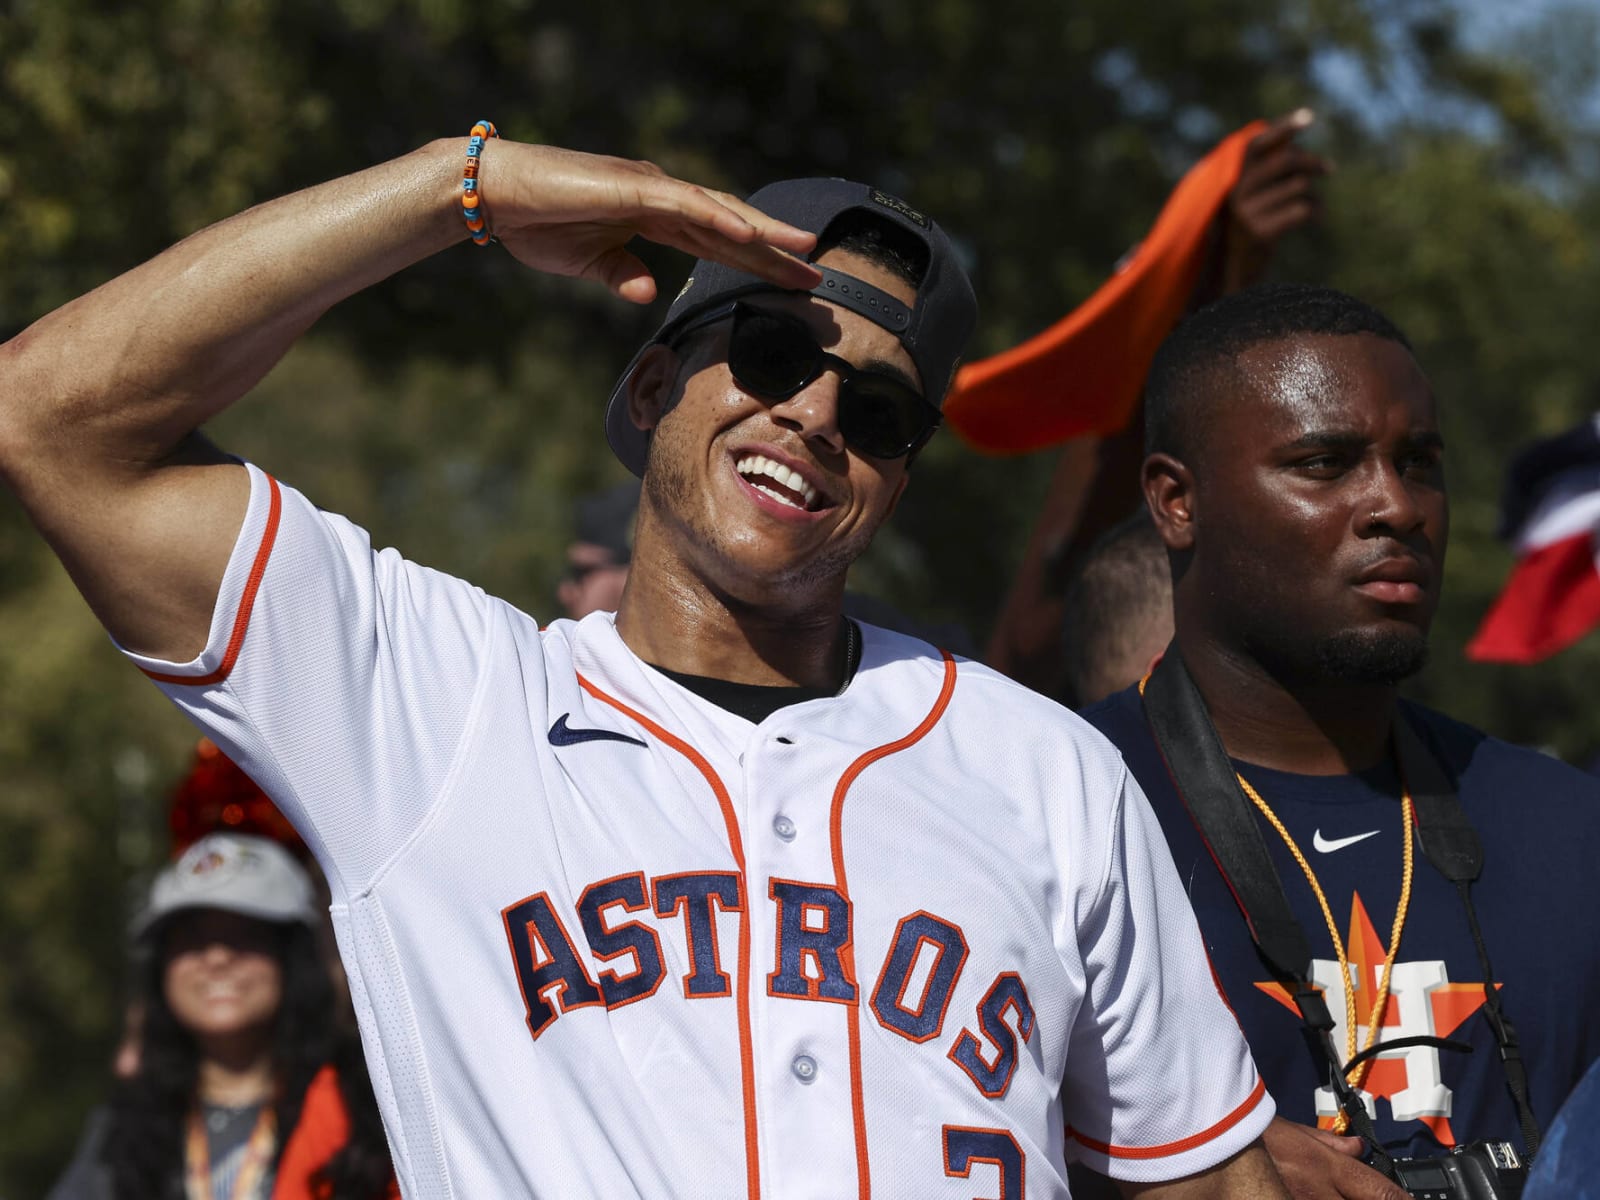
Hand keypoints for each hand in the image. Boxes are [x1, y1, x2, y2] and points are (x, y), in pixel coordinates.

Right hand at [477, 142, 821, 302]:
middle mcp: (660, 197)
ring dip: (764, 231)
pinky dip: (719, 219)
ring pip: (719, 212)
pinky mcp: (631, 187)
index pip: (718, 244)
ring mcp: (649, 188)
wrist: (493, 197)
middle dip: (776, 252)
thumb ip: (624, 275)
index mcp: (654, 217)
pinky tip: (749, 235)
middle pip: (731, 228)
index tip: (794, 283)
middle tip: (818, 275)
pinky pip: (685, 206)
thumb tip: (650, 293)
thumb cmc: (536, 225)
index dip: (758, 263)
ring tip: (803, 249)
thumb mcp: (589, 263)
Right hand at [1220, 108, 1329, 291]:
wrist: (1235, 272)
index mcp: (1233, 179)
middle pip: (1286, 161)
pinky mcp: (1259, 233)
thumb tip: (1293, 143)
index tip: (1309, 117)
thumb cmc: (1252, 226)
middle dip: (1313, 163)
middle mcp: (1236, 192)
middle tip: (1330, 169)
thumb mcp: (1252, 196)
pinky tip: (1317, 219)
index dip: (1282, 129)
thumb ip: (1266, 171)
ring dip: (1315, 195)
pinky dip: (1316, 212)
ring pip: (1299, 186)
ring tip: (1316, 207)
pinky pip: (1301, 209)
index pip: (1257, 145)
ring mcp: (1246, 213)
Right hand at [1261, 1117, 1408, 1199]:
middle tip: (1380, 1197)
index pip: (1379, 1191)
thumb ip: (1331, 1142)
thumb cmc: (1252, 1133)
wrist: (1215, 1143)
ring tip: (1341, 1191)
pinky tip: (1323, 1197)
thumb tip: (1357, 1147)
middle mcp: (1319, 1192)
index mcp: (1325, 1165)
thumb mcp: (1296, 1130)